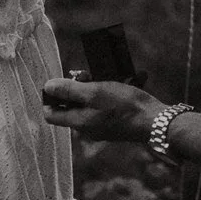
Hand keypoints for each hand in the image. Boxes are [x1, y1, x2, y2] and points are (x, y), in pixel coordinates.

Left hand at [41, 77, 161, 144]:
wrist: (153, 120)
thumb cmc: (123, 106)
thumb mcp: (94, 92)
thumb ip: (69, 91)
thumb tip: (47, 86)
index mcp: (79, 122)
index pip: (51, 114)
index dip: (50, 97)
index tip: (58, 81)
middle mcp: (87, 127)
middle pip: (71, 104)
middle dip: (77, 85)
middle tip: (87, 73)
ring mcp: (100, 125)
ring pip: (89, 101)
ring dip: (96, 84)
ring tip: (110, 72)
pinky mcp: (113, 121)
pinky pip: (105, 103)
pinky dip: (112, 89)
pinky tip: (127, 79)